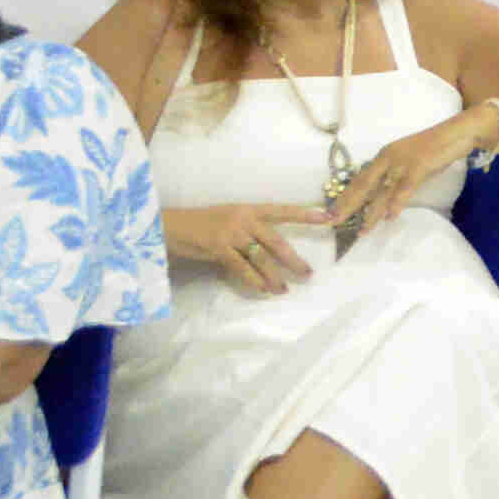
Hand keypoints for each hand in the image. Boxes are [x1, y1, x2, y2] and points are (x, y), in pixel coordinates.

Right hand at [168, 199, 322, 293]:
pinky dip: (253, 279)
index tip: (329, 217)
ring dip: (274, 275)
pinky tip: (263, 289)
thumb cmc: (201, 224)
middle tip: (308, 273)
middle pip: (277, 241)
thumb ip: (250, 231)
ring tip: (284, 289)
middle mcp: (244, 218)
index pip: (283, 210)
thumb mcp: (229, 220)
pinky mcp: (218, 247)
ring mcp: (231, 232)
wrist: (170, 225)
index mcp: (250, 209)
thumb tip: (271, 250)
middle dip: (294, 259)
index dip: (306, 214)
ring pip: (261, 257)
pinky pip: (241, 267)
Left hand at [324, 112, 486, 249]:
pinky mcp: (420, 166)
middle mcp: (388, 158)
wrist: (459, 131)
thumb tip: (382, 197)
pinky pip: (405, 188)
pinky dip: (397, 202)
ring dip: (371, 212)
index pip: (359, 179)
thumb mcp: (409, 159)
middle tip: (333, 222)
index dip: (345, 196)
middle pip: (363, 185)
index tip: (331, 212)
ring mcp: (403, 162)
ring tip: (362, 230)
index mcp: (384, 156)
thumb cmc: (436, 147)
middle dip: (348, 205)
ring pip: (382, 191)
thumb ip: (395, 174)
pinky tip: (391, 216)